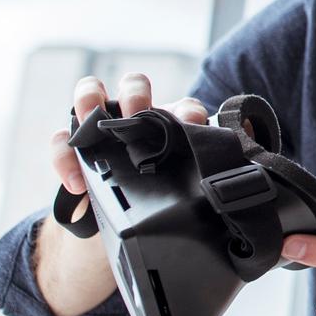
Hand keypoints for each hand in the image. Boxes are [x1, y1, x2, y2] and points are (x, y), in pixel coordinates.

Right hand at [37, 72, 206, 315]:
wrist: (118, 228)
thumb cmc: (162, 196)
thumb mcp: (189, 187)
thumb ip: (219, 172)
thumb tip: (255, 160)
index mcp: (172, 125)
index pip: (183, 106)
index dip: (188, 111)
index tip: (192, 122)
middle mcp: (136, 118)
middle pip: (136, 86)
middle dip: (138, 94)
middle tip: (140, 113)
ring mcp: (101, 129)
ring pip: (90, 94)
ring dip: (92, 101)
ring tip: (96, 122)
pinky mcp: (71, 151)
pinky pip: (60, 143)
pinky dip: (65, 158)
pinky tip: (78, 183)